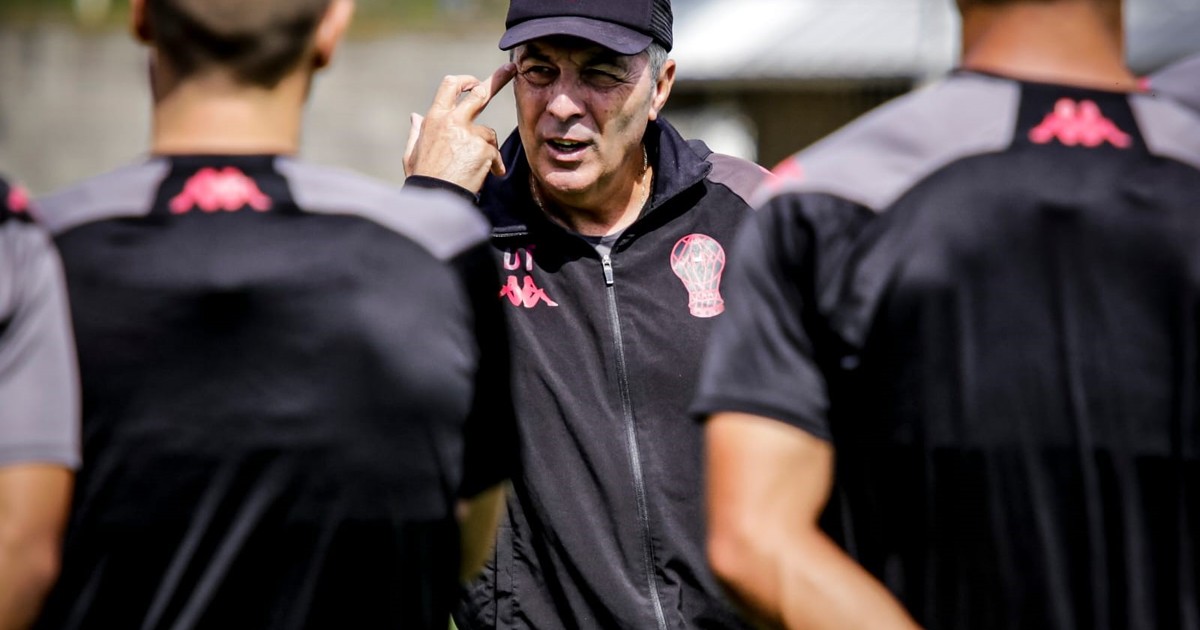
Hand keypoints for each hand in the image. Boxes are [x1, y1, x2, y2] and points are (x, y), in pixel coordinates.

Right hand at [405, 63, 516, 193]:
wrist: (435, 198)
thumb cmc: (423, 179)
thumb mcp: (412, 153)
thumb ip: (416, 132)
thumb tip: (414, 116)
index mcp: (434, 118)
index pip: (450, 86)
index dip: (464, 81)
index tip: (475, 81)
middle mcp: (452, 120)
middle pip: (480, 93)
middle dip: (498, 79)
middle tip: (510, 70)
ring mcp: (469, 133)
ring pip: (489, 134)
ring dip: (488, 149)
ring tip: (478, 168)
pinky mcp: (483, 148)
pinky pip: (495, 154)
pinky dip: (494, 165)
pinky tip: (486, 176)